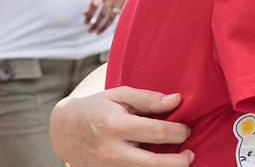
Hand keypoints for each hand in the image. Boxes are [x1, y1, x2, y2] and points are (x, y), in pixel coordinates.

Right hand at [49, 87, 192, 166]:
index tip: (186, 128)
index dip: (178, 131)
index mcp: (115, 125)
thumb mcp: (120, 95)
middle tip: (190, 154)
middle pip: (153, 164)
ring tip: (177, 160)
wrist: (65, 130)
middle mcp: (110, 151)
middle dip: (178, 161)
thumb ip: (149, 98)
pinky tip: (157, 162)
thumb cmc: (97, 108)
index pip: (156, 132)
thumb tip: (177, 100)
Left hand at [83, 0, 134, 33]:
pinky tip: (109, 29)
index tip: (86, 23)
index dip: (89, 16)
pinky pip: (119, 15)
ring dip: (103, 26)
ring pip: (111, 17)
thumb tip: (85, 14)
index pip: (94, 7)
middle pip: (102, 14)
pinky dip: (114, 22)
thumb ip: (93, 1)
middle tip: (89, 31)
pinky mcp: (126, 1)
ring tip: (97, 33)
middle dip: (95, 24)